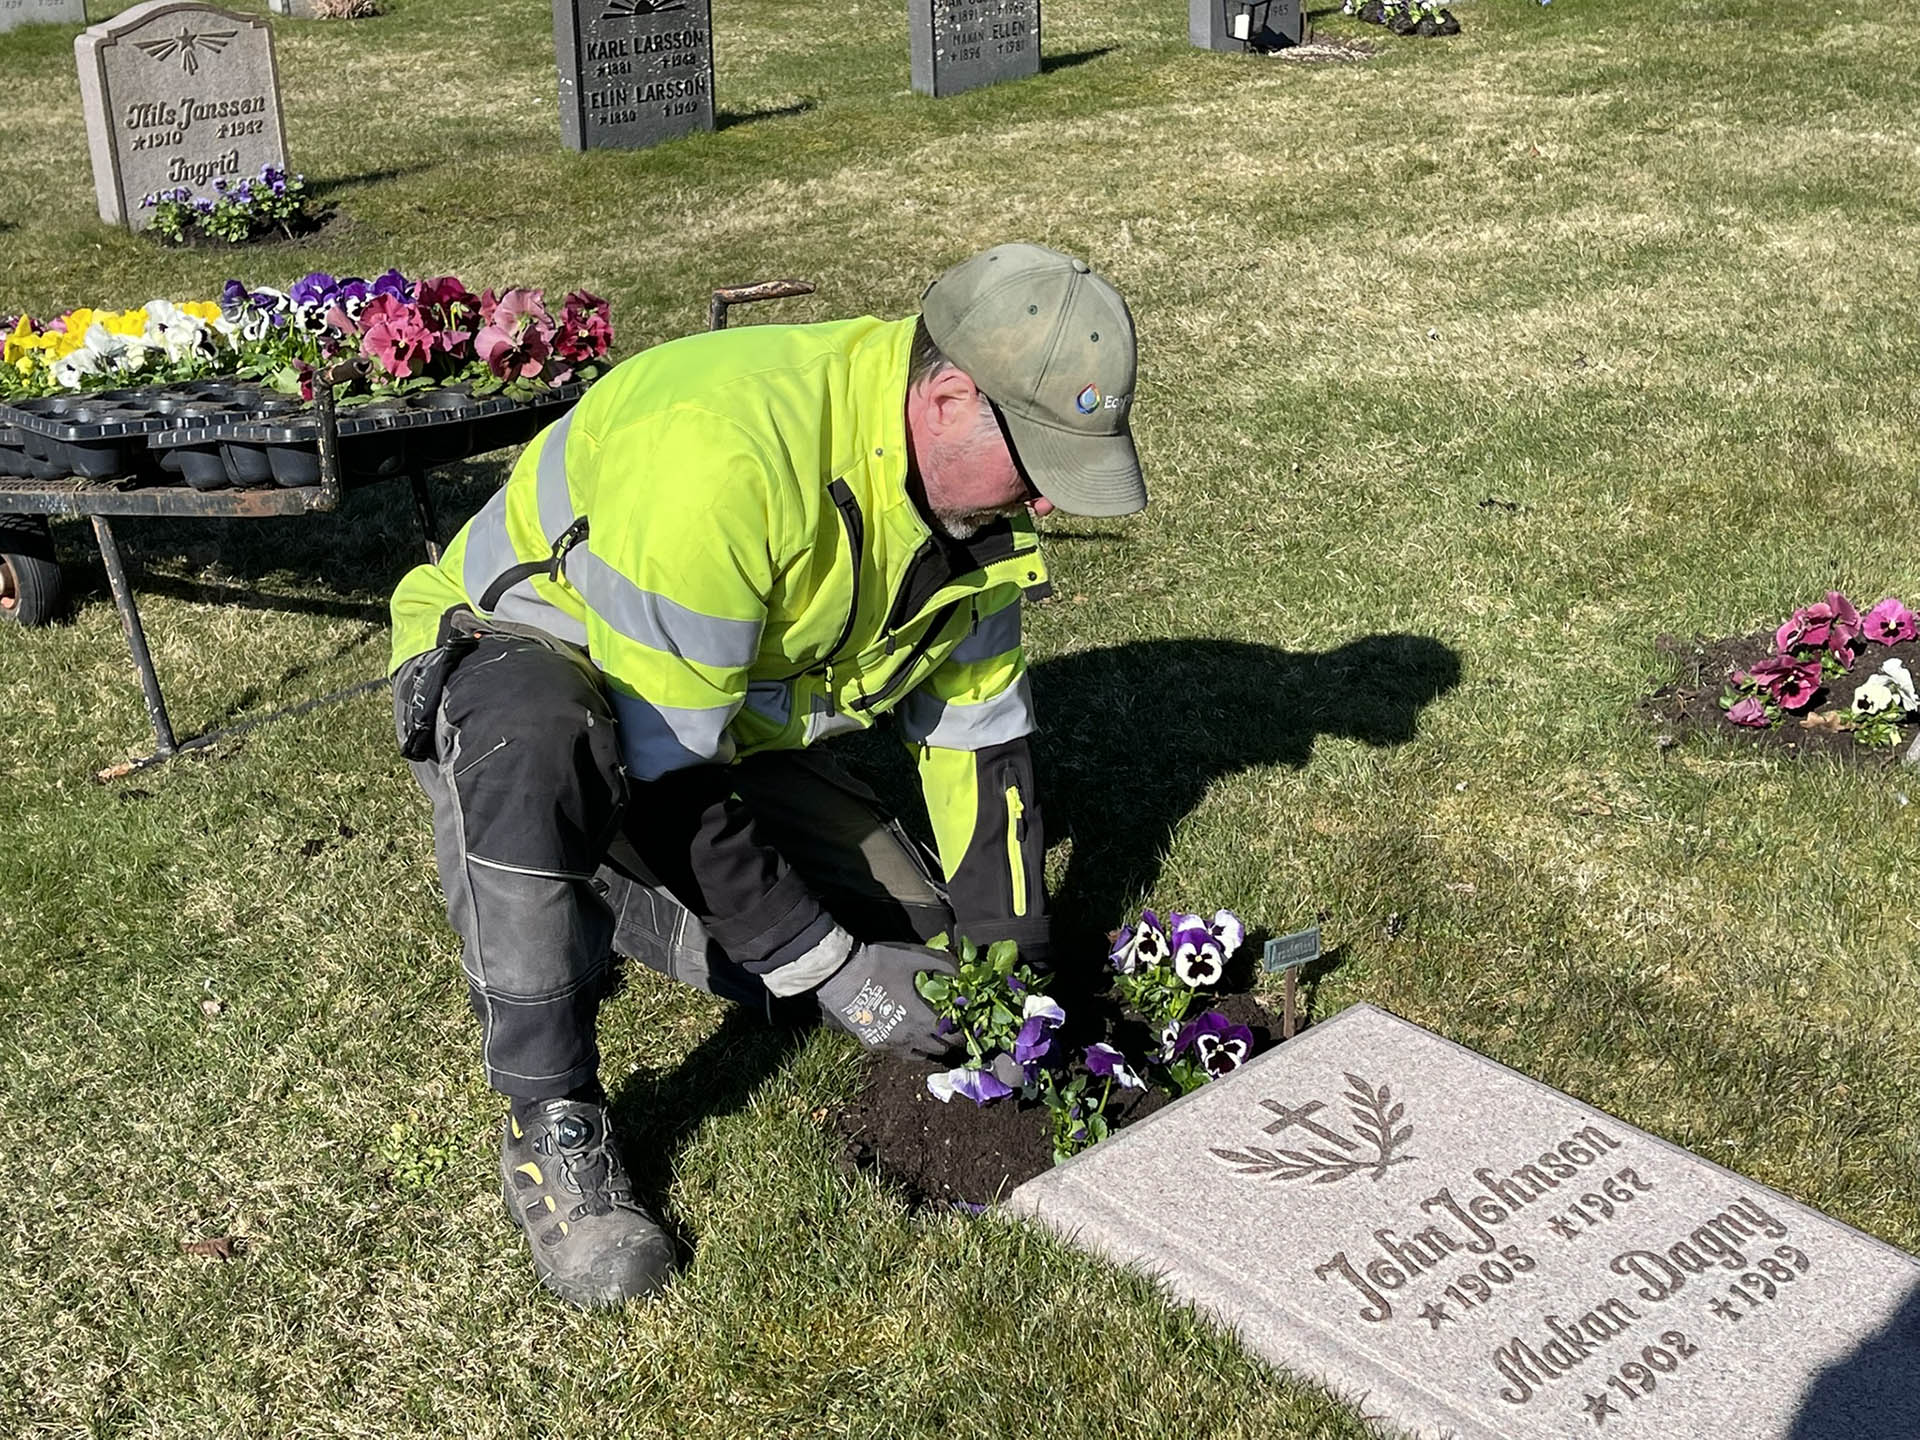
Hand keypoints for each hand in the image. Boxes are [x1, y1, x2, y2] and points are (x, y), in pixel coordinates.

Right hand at [815, 941, 962, 1064]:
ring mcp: (890, 1044)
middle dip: (949, 1042)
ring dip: (930, 1048)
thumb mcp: (914, 957)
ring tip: (933, 1038)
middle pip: (939, 1049)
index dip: (963, 1033)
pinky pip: (898, 1053)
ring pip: (919, 1056)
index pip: (952, 1034)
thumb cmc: (880, 965)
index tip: (968, 1027)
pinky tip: (909, 1037)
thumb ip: (942, 964)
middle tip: (954, 1032)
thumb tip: (960, 971)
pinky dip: (909, 1048)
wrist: (841, 974)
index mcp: (922, 1018)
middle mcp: (909, 1037)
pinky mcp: (873, 1044)